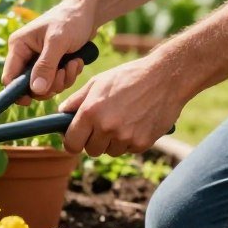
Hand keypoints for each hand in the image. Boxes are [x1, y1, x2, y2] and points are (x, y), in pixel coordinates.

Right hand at [2, 1, 95, 106]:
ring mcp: (39, 60)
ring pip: (45, 85)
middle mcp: (26, 54)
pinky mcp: (52, 64)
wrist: (88, 13)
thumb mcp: (57, 43)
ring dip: (62, 80)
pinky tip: (76, 62)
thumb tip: (35, 90)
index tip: (31, 100)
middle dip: (49, 84)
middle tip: (63, 73)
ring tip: (74, 64)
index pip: (9, 76)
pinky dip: (68, 75)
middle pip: (29, 85)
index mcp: (19, 46)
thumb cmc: (70, 20)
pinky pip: (57, 81)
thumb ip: (45, 66)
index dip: (18, 91)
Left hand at [58, 53, 183, 157]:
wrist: (165, 77)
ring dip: (112, 141)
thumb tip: (62, 113)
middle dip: (93, 141)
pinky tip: (136, 122)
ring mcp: (125, 138)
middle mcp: (106, 127)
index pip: (71, 143)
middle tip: (102, 125)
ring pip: (110, 151)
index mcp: (90, 111)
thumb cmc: (129, 76)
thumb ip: (76, 100)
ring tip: (122, 119)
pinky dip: (130, 140)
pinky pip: (128, 150)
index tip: (75, 139)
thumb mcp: (98, 82)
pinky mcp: (142, 144)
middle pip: (91, 150)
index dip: (71, 142)